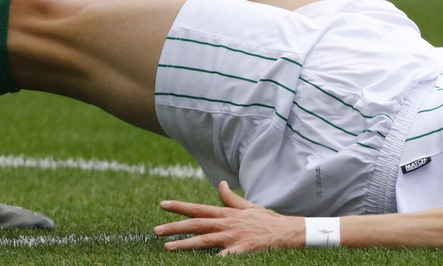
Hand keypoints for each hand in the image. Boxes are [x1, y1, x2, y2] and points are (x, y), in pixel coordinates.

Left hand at [155, 182, 303, 254]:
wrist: (287, 232)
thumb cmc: (266, 220)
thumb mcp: (247, 206)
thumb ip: (231, 198)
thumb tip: (221, 183)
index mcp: (226, 214)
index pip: (198, 208)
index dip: (180, 206)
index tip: (162, 205)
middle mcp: (227, 224)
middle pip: (196, 224)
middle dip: (174, 227)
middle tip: (156, 230)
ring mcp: (233, 238)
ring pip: (204, 241)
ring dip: (184, 244)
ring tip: (167, 247)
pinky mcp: (241, 250)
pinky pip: (224, 257)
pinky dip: (213, 259)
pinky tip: (201, 262)